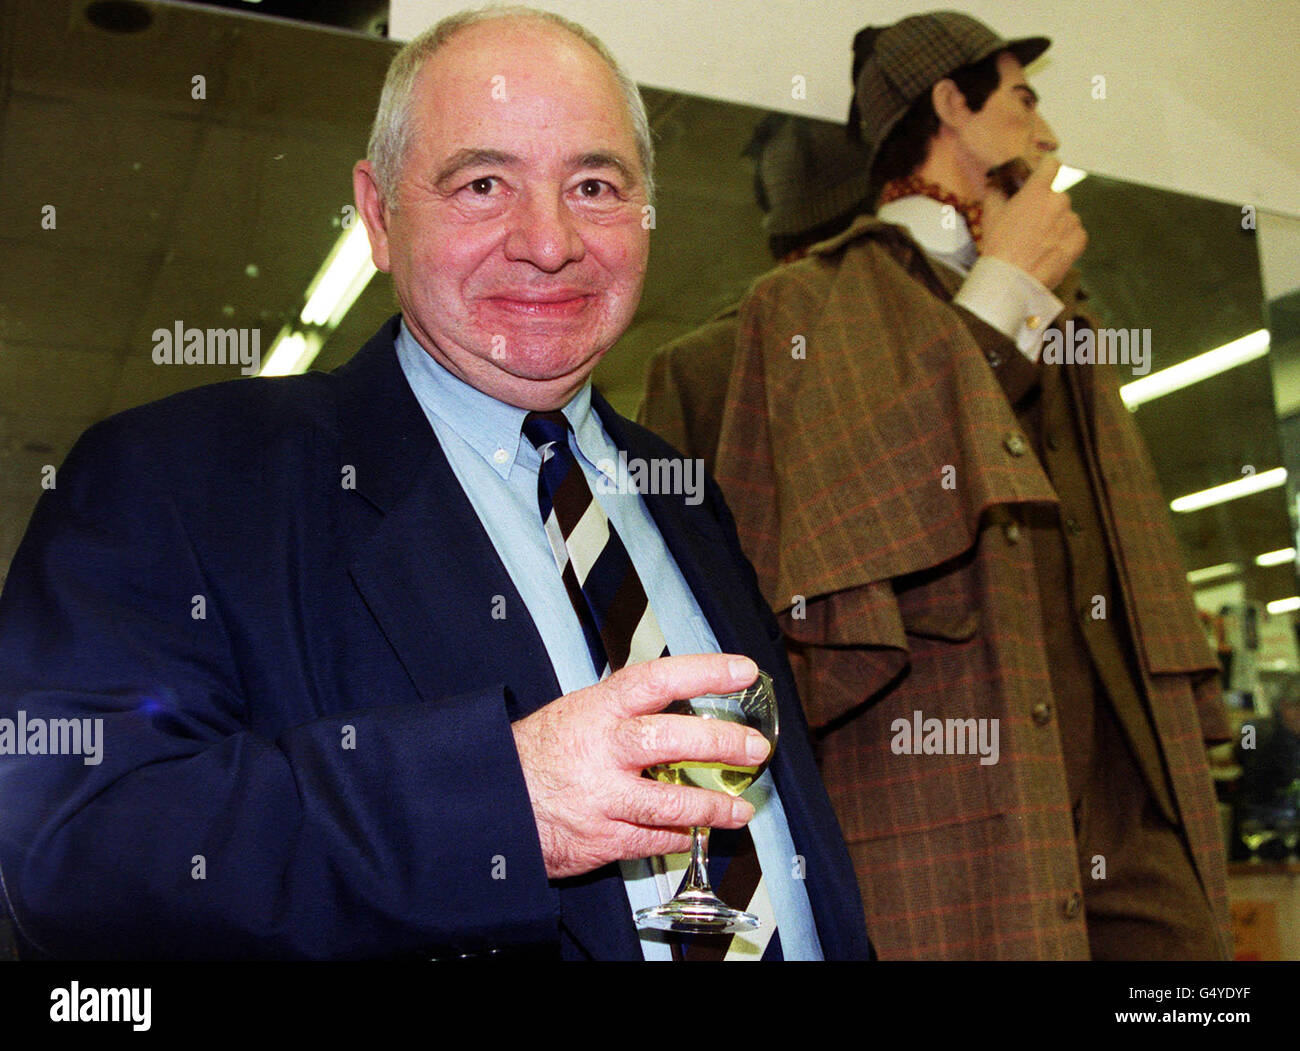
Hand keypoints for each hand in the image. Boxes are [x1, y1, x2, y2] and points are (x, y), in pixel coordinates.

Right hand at [512, 654, 770, 878]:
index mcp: (599, 708)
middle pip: (672, 740)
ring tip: (740, 810)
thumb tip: (684, 701)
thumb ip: (626, 710)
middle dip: (722, 744)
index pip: (660, 679)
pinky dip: (678, 837)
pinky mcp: (601, 838)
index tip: (743, 670)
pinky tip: (694, 833)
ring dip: (713, 807)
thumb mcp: (578, 711)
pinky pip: (653, 840)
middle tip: (755, 749)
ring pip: (671, 802)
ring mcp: (603, 796)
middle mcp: (603, 749)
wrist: (494, 800)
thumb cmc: (540, 752)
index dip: (706, 672)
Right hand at [980, 156, 1086, 289]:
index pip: (1051, 164)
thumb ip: (996, 195)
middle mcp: (1059, 201)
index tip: (1043, 176)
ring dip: (1056, 226)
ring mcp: (1071, 220)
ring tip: (1038, 245)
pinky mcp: (1079, 239)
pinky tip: (1049, 252)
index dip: (1046, 169)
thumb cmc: (999, 248)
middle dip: (1046, 208)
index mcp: (1037, 191)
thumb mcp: (990, 217)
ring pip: (1066, 217)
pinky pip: (1075, 234)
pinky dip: (1065, 241)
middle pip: (1056, 197)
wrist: (1012, 280)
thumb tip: (996, 188)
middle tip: (1031, 227)